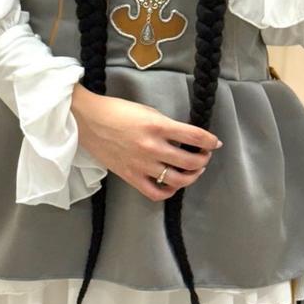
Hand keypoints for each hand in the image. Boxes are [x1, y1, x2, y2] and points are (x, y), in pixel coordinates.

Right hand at [70, 84, 221, 202]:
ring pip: (177, 179)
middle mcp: (152, 147)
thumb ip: (166, 125)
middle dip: (203, 159)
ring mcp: (142, 164)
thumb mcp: (146, 111)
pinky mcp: (131, 176)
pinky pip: (156, 193)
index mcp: (157, 126)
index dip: (210, 140)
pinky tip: (172, 184)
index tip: (215, 142)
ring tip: (194, 170)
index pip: (195, 136)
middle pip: (191, 160)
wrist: (88, 120)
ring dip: (192, 176)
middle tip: (204, 155)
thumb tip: (184, 136)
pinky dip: (169, 192)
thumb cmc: (116, 111)